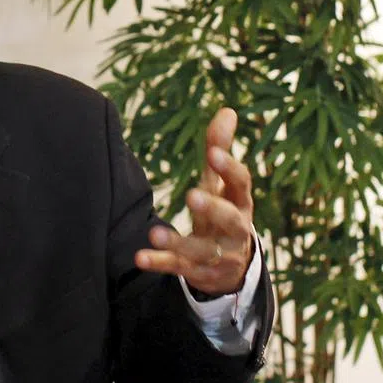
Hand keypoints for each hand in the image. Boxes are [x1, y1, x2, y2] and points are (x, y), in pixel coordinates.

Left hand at [135, 107, 254, 296]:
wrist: (233, 267)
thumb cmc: (225, 211)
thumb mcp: (222, 183)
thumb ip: (220, 147)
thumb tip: (228, 110)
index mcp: (241, 202)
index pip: (242, 183)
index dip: (229, 168)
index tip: (213, 153)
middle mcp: (236, 230)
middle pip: (230, 219)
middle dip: (212, 208)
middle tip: (191, 195)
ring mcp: (219, 255)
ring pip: (202, 250)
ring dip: (179, 241)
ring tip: (155, 231)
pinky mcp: (199, 273)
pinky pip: (179, 268)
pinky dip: (160, 262)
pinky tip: (140, 257)